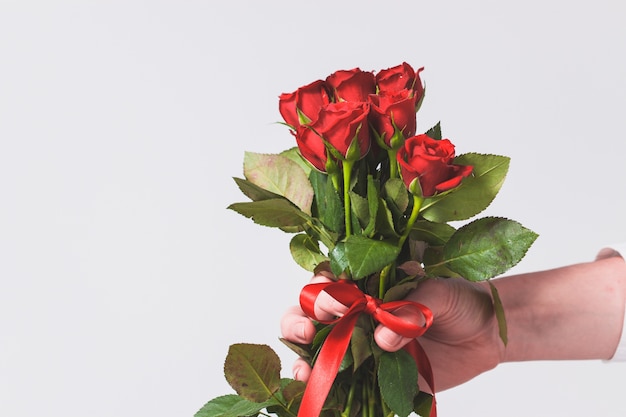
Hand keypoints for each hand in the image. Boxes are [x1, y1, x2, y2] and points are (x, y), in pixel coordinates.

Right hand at [280, 273, 503, 391]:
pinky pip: (345, 385)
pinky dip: (329, 393)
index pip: (329, 280)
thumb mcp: (440, 293)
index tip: (330, 300)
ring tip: (303, 372)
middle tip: (304, 331)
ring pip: (319, 352)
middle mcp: (356, 313)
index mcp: (366, 282)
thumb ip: (410, 309)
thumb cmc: (459, 300)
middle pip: (310, 315)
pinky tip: (319, 398)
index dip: (320, 289)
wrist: (485, 334)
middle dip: (298, 321)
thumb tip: (384, 337)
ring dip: (303, 361)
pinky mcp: (373, 376)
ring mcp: (361, 346)